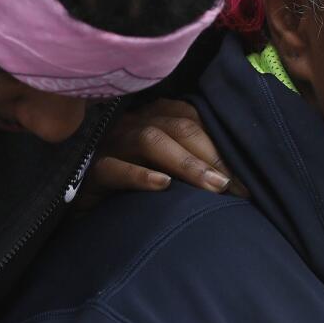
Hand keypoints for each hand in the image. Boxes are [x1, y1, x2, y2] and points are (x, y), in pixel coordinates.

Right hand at [76, 99, 247, 209]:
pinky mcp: (87, 171)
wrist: (76, 205)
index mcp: (152, 117)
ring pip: (150, 140)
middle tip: (237, 186)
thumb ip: (191, 163)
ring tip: (214, 186)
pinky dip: (140, 176)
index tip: (247, 176)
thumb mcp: (161, 169)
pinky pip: (114, 168)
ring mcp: (108, 144)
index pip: (193, 118)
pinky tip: (163, 186)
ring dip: (187, 163)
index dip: (222, 143)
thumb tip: (237, 179)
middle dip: (212, 155)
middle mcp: (132, 124)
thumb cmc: (128, 186)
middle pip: (177, 127)